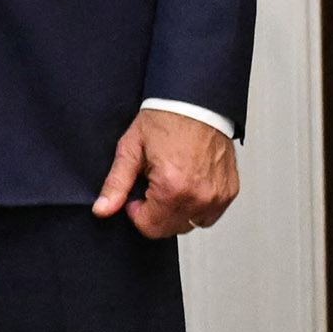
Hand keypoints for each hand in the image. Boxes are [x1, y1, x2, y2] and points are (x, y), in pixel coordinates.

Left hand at [93, 106, 241, 238]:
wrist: (197, 102)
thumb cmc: (166, 120)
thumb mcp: (131, 148)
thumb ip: (116, 184)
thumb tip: (102, 210)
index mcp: (173, 188)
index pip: (150, 228)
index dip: (136, 212)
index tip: (137, 193)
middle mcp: (200, 196)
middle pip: (169, 229)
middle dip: (156, 211)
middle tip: (154, 182)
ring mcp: (218, 196)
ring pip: (190, 224)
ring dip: (177, 211)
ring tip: (172, 181)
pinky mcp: (229, 192)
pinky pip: (209, 214)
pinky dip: (197, 205)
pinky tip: (189, 183)